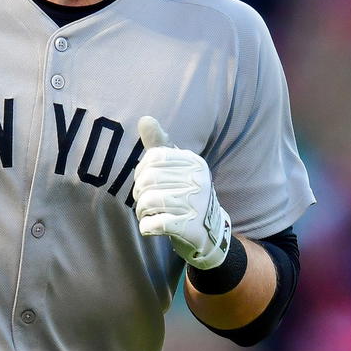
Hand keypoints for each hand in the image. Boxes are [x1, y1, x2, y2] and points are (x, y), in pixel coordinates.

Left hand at [133, 116, 231, 269]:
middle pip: (147, 180)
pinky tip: (153, 227)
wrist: (210, 232)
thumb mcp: (178, 168)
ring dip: (142, 212)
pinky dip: (146, 227)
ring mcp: (195, 204)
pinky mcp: (189, 227)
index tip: (145, 183)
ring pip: (148, 202)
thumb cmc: (187, 195)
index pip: (153, 158)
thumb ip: (160, 144)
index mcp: (194, 162)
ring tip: (149, 215)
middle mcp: (197, 180)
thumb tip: (144, 118)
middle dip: (139, 194)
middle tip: (146, 203)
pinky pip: (154, 224)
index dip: (141, 172)